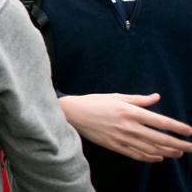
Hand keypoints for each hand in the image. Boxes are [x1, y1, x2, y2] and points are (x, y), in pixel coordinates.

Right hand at [60, 93, 191, 161]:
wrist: (73, 113)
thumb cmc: (95, 102)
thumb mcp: (117, 96)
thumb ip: (138, 99)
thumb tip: (156, 97)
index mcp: (130, 111)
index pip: (159, 121)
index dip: (176, 127)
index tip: (189, 131)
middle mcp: (128, 126)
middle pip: (159, 138)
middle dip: (179, 144)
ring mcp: (122, 138)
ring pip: (150, 149)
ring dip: (167, 152)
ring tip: (180, 153)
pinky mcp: (115, 146)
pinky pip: (136, 155)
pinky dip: (150, 158)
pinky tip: (159, 157)